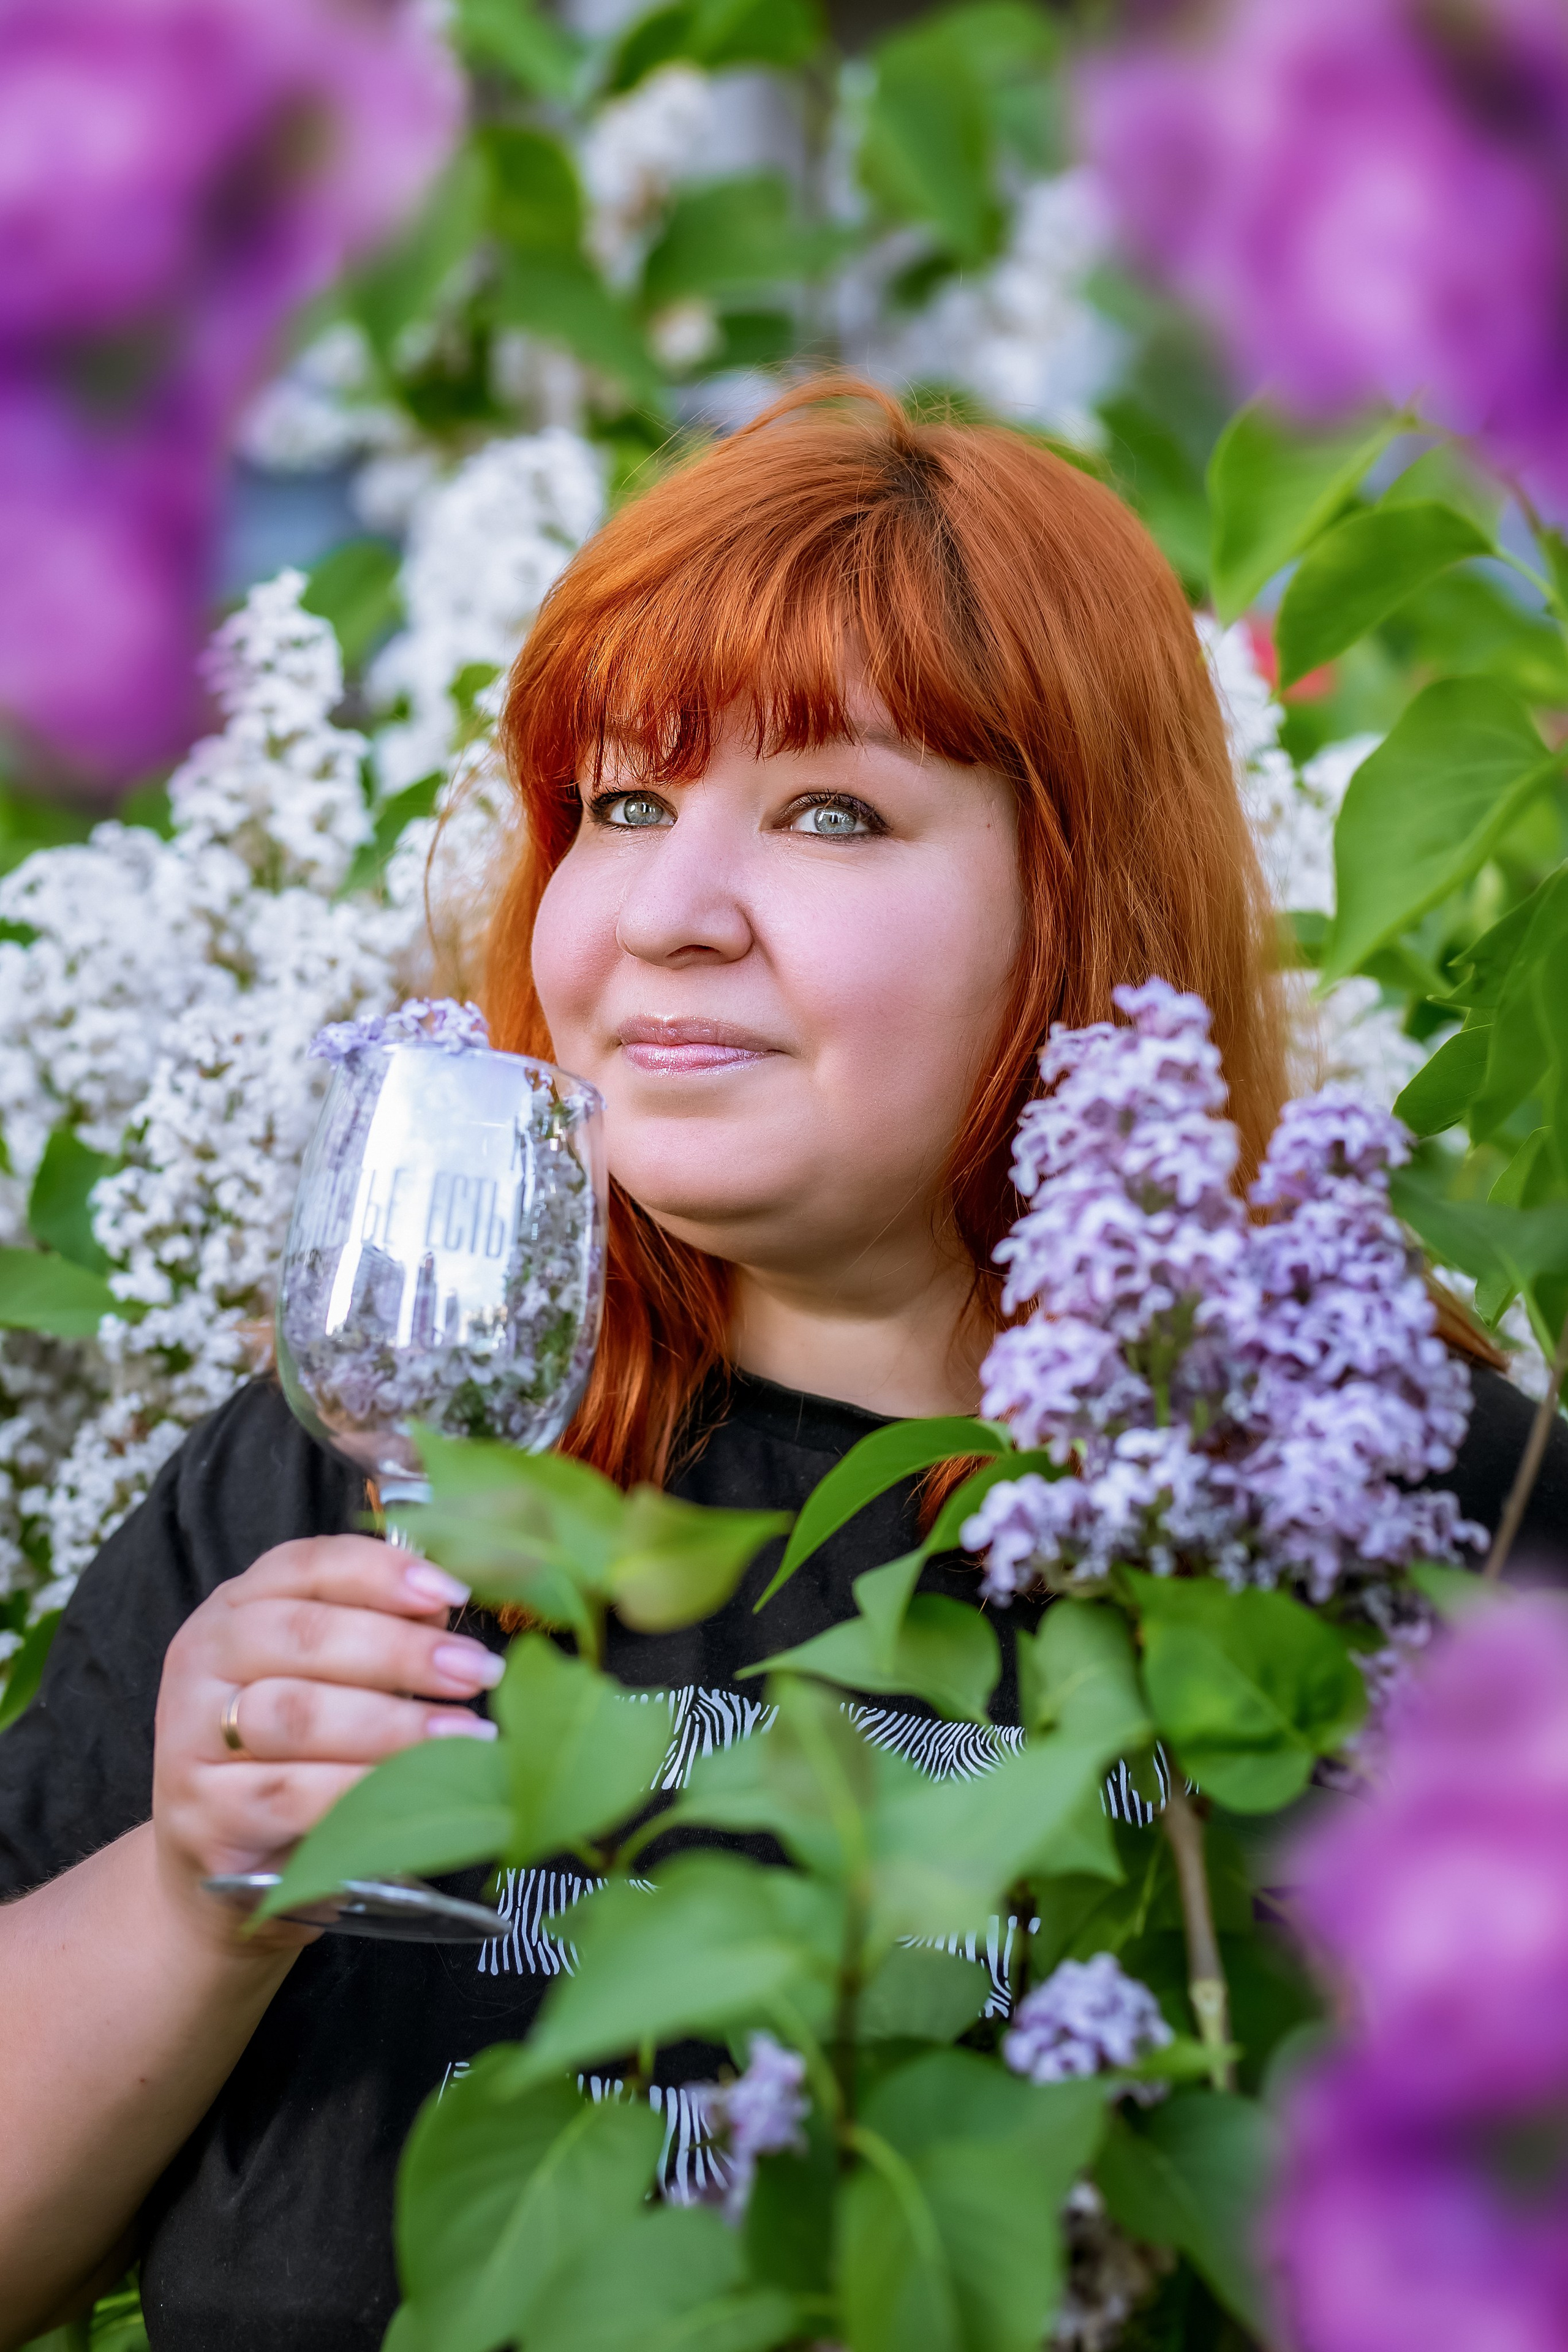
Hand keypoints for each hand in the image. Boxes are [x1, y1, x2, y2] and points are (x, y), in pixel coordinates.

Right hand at [151, 1535, 500, 1948]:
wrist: (218, 1854)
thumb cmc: (294, 1747)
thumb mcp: (330, 1676)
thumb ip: (380, 1630)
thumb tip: (443, 1606)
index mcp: (236, 1607)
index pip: (307, 1566)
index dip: (383, 1573)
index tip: (454, 1594)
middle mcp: (203, 1659)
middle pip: (304, 1636)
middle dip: (402, 1651)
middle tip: (477, 1671)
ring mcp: (192, 1738)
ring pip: (299, 1715)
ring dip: (394, 1723)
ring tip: (465, 1731)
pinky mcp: (206, 1812)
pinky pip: (294, 1794)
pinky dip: (363, 1785)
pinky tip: (418, 1785)